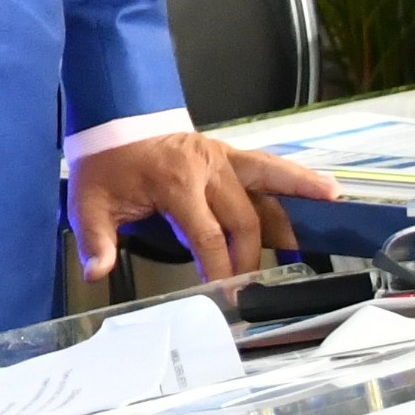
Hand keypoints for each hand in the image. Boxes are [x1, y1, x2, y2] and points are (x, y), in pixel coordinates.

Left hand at [67, 132, 338, 282]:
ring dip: (297, 206)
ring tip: (322, 226)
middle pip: (243, 220)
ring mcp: (223, 158)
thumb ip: (96, 240)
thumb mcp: (88, 203)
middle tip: (250, 286)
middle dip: (249, 257)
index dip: (219, 266)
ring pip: (269, 185)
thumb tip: (97, 272)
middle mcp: (207, 168)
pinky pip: (269, 168)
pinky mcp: (231, 155)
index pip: (207, 234)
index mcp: (175, 183)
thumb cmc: (105, 165)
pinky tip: (325, 190)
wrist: (113, 122)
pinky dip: (297, 179)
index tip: (224, 291)